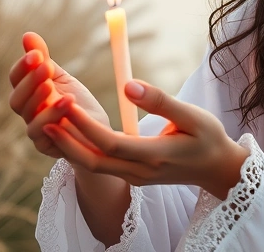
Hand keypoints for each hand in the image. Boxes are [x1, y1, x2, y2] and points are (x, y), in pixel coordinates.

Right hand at [9, 32, 109, 158]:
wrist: (98, 131)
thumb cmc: (78, 103)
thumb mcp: (62, 78)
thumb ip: (44, 59)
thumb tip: (27, 35)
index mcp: (29, 93)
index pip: (16, 78)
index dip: (23, 66)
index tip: (36, 53)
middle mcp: (27, 111)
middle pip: (17, 98)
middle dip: (30, 81)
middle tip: (45, 66)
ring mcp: (35, 129)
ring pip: (27, 115)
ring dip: (39, 98)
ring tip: (52, 86)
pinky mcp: (45, 145)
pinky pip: (42, 132)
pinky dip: (53, 117)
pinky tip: (67, 103)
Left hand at [43, 80, 249, 199]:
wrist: (218, 169)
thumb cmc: (209, 138)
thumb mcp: (191, 115)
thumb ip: (160, 100)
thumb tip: (128, 85)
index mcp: (154, 157)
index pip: (110, 143)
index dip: (86, 125)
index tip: (67, 103)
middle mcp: (140, 172)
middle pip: (93, 160)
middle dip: (67, 139)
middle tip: (45, 115)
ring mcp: (135, 177)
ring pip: (94, 165)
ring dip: (70, 145)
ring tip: (51, 120)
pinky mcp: (133, 175)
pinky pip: (101, 164)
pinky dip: (83, 149)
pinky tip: (72, 131)